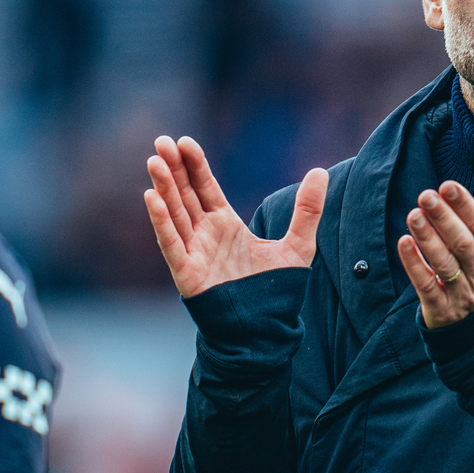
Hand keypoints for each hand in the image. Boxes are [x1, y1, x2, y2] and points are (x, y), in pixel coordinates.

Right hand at [143, 134, 326, 297]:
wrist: (264, 332)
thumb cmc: (274, 292)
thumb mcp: (298, 246)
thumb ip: (308, 211)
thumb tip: (321, 171)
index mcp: (224, 224)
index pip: (204, 187)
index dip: (194, 164)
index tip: (184, 141)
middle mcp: (204, 234)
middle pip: (185, 194)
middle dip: (173, 168)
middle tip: (161, 140)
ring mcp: (193, 252)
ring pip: (175, 213)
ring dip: (164, 187)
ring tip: (154, 160)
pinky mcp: (187, 273)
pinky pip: (171, 243)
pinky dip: (161, 221)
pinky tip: (152, 197)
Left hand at [397, 180, 473, 328]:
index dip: (465, 205)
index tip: (448, 185)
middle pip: (462, 243)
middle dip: (444, 217)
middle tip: (426, 195)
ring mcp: (461, 293)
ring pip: (444, 263)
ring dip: (428, 238)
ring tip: (413, 215)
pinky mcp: (441, 308)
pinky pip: (426, 284)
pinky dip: (414, 264)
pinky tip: (403, 243)